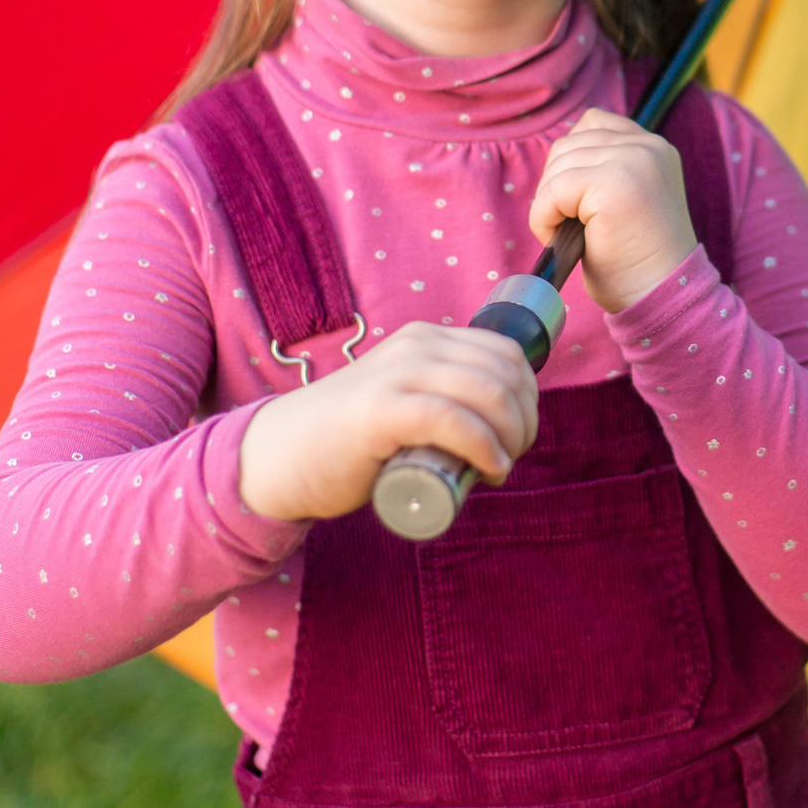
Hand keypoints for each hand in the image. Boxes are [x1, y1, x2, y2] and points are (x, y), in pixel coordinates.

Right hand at [236, 321, 538, 521]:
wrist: (280, 459)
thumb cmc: (348, 443)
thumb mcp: (404, 401)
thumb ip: (439, 397)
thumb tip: (498, 420)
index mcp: (426, 339)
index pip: (505, 354)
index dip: (527, 397)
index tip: (518, 437)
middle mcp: (417, 345)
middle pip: (504, 374)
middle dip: (524, 421)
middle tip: (510, 458)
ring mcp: (398, 373)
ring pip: (488, 392)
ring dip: (512, 435)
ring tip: (500, 467)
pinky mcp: (381, 409)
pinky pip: (453, 418)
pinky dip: (484, 445)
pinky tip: (490, 469)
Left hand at [530, 107, 700, 312]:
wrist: (662, 297)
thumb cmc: (637, 262)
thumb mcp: (624, 201)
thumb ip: (603, 169)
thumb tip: (557, 164)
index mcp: (654, 147)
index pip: (593, 123)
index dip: (573, 162)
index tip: (581, 203)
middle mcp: (648, 145)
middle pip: (569, 143)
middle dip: (556, 185)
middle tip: (571, 225)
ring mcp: (634, 160)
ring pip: (558, 164)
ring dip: (549, 203)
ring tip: (571, 234)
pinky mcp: (615, 183)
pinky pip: (553, 190)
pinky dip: (544, 217)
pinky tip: (563, 239)